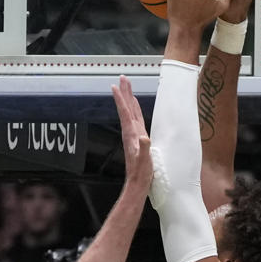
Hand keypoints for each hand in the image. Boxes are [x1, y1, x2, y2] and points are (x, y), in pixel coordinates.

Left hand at [111, 78, 151, 196]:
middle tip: (122, 78)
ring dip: (128, 99)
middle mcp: (130, 132)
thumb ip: (144, 149)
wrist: (137, 183)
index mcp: (131, 135)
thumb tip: (144, 137)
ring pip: (130, 112)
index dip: (121, 99)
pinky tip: (134, 107)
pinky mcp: (137, 139)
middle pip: (126, 108)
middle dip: (124, 92)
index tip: (116, 85)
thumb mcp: (144, 161)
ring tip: (127, 87)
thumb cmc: (141, 174)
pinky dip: (134, 110)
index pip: (125, 113)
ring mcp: (133, 135)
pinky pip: (135, 119)